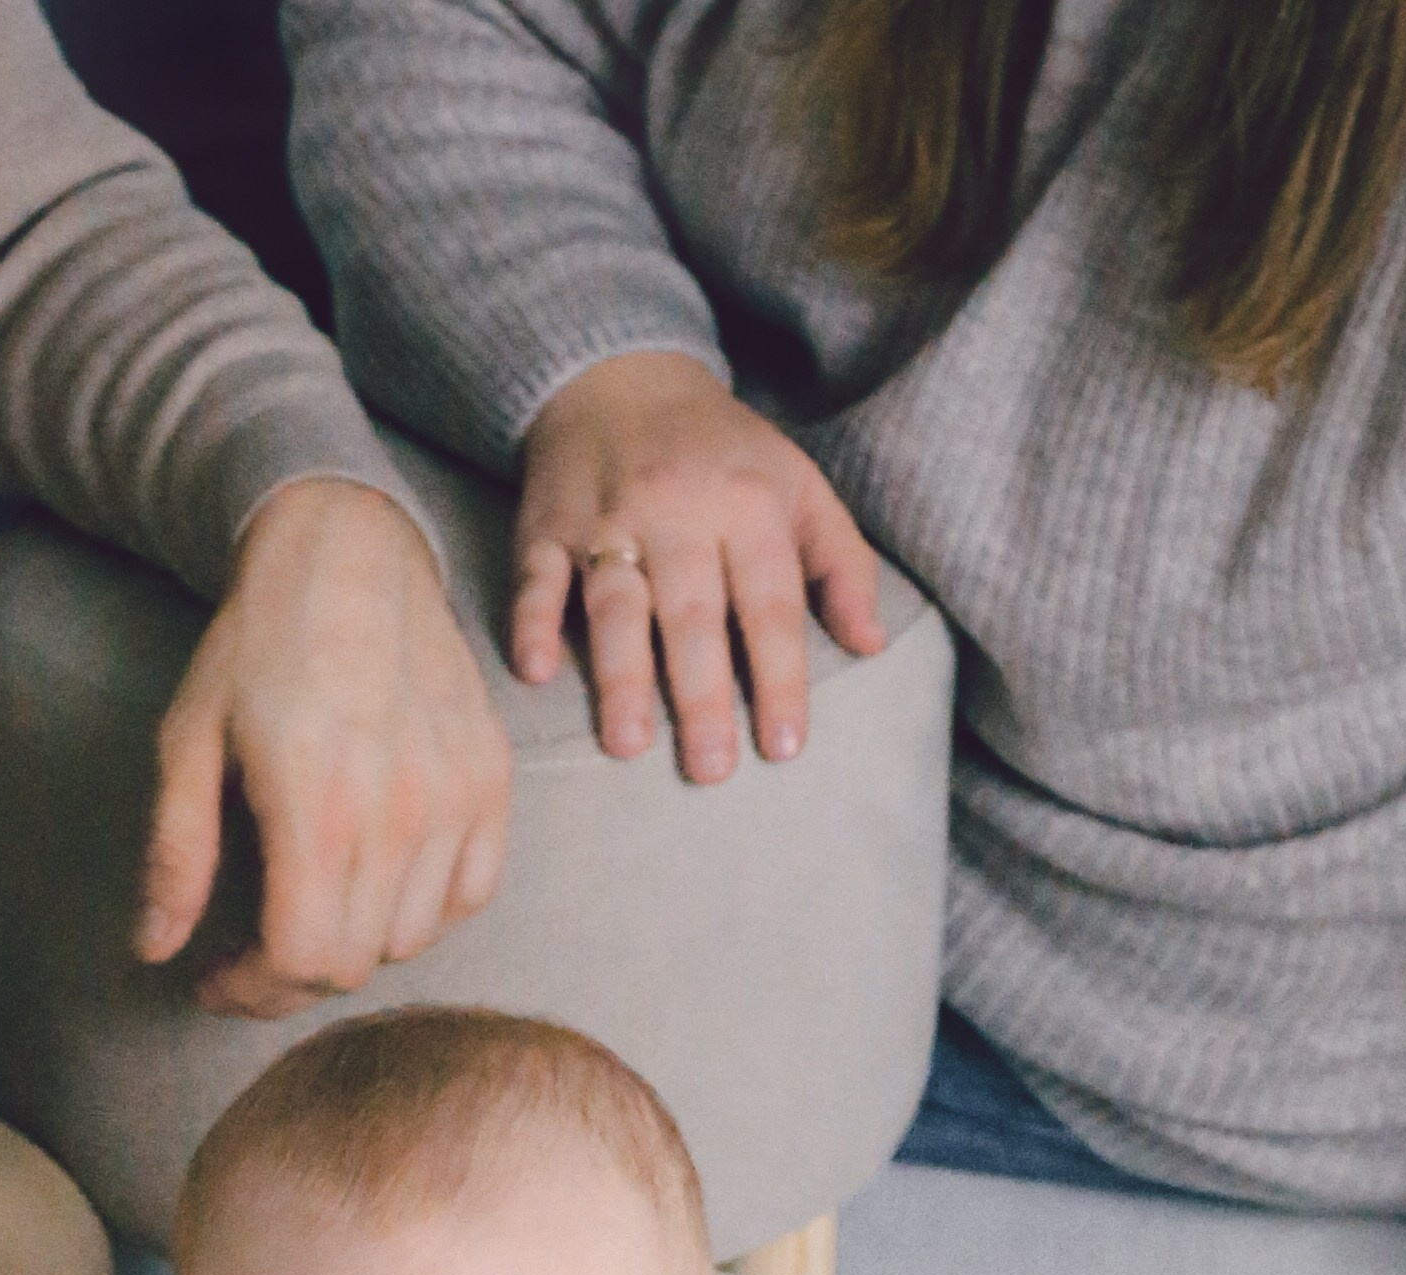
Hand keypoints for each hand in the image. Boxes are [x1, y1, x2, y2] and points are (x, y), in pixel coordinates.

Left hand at [138, 479, 511, 1016]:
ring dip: (354, 943)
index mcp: (315, 804)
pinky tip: (376, 882)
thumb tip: (154, 949)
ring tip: (311, 908)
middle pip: (352, 962)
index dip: (250, 990)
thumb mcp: (187, 740)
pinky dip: (423, 911)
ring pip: (410, 939)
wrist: (348, 551)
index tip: (216, 978)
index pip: (301, 959)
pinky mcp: (491, 780)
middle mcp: (399, 810)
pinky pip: (470, 894)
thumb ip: (175, 854)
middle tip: (252, 954)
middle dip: (290, 978)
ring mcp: (456, 797)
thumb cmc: (257, 642)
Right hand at [513, 353, 884, 783]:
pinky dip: (534, 622)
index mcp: (749, 505)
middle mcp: (679, 511)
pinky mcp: (547, 525)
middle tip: (711, 769)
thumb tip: (871, 644)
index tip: (783, 746)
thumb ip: (840, 564)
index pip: (770, 604)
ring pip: (616, 605)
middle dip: (702, 695)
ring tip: (628, 745)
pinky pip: (538, 578)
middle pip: (692, 616)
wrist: (623, 373)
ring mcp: (607, 518)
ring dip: (620, 677)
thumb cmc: (723, 453)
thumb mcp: (798, 488)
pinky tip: (534, 672)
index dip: (780, 677)